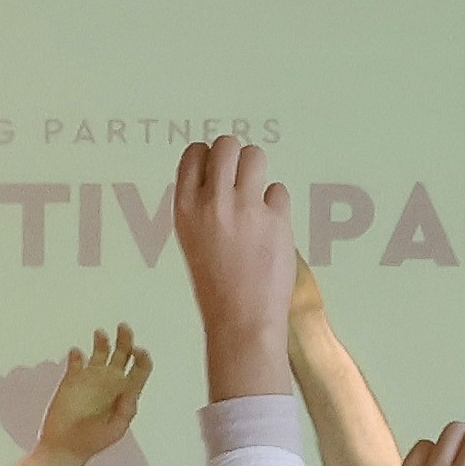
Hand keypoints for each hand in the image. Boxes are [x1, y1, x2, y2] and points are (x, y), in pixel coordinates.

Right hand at [34, 323, 154, 459]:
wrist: (65, 447)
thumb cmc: (93, 442)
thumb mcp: (115, 429)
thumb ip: (125, 410)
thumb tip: (132, 390)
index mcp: (125, 394)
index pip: (139, 370)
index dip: (142, 358)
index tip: (139, 351)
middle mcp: (110, 383)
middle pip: (122, 355)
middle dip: (125, 340)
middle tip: (124, 327)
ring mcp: (91, 379)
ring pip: (100, 352)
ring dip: (102, 341)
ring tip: (101, 333)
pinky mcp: (71, 380)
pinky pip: (76, 361)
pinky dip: (77, 354)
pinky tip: (78, 354)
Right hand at [167, 135, 296, 377]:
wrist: (241, 320)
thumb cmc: (216, 285)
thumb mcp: (193, 239)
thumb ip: (202, 206)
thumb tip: (221, 175)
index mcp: (184, 207)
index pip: (194, 153)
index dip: (209, 158)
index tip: (218, 174)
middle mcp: (212, 201)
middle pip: (227, 145)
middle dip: (237, 157)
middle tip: (242, 181)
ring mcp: (245, 208)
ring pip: (256, 156)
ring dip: (259, 172)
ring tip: (258, 200)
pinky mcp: (276, 219)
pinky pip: (279, 190)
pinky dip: (277, 205)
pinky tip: (271, 229)